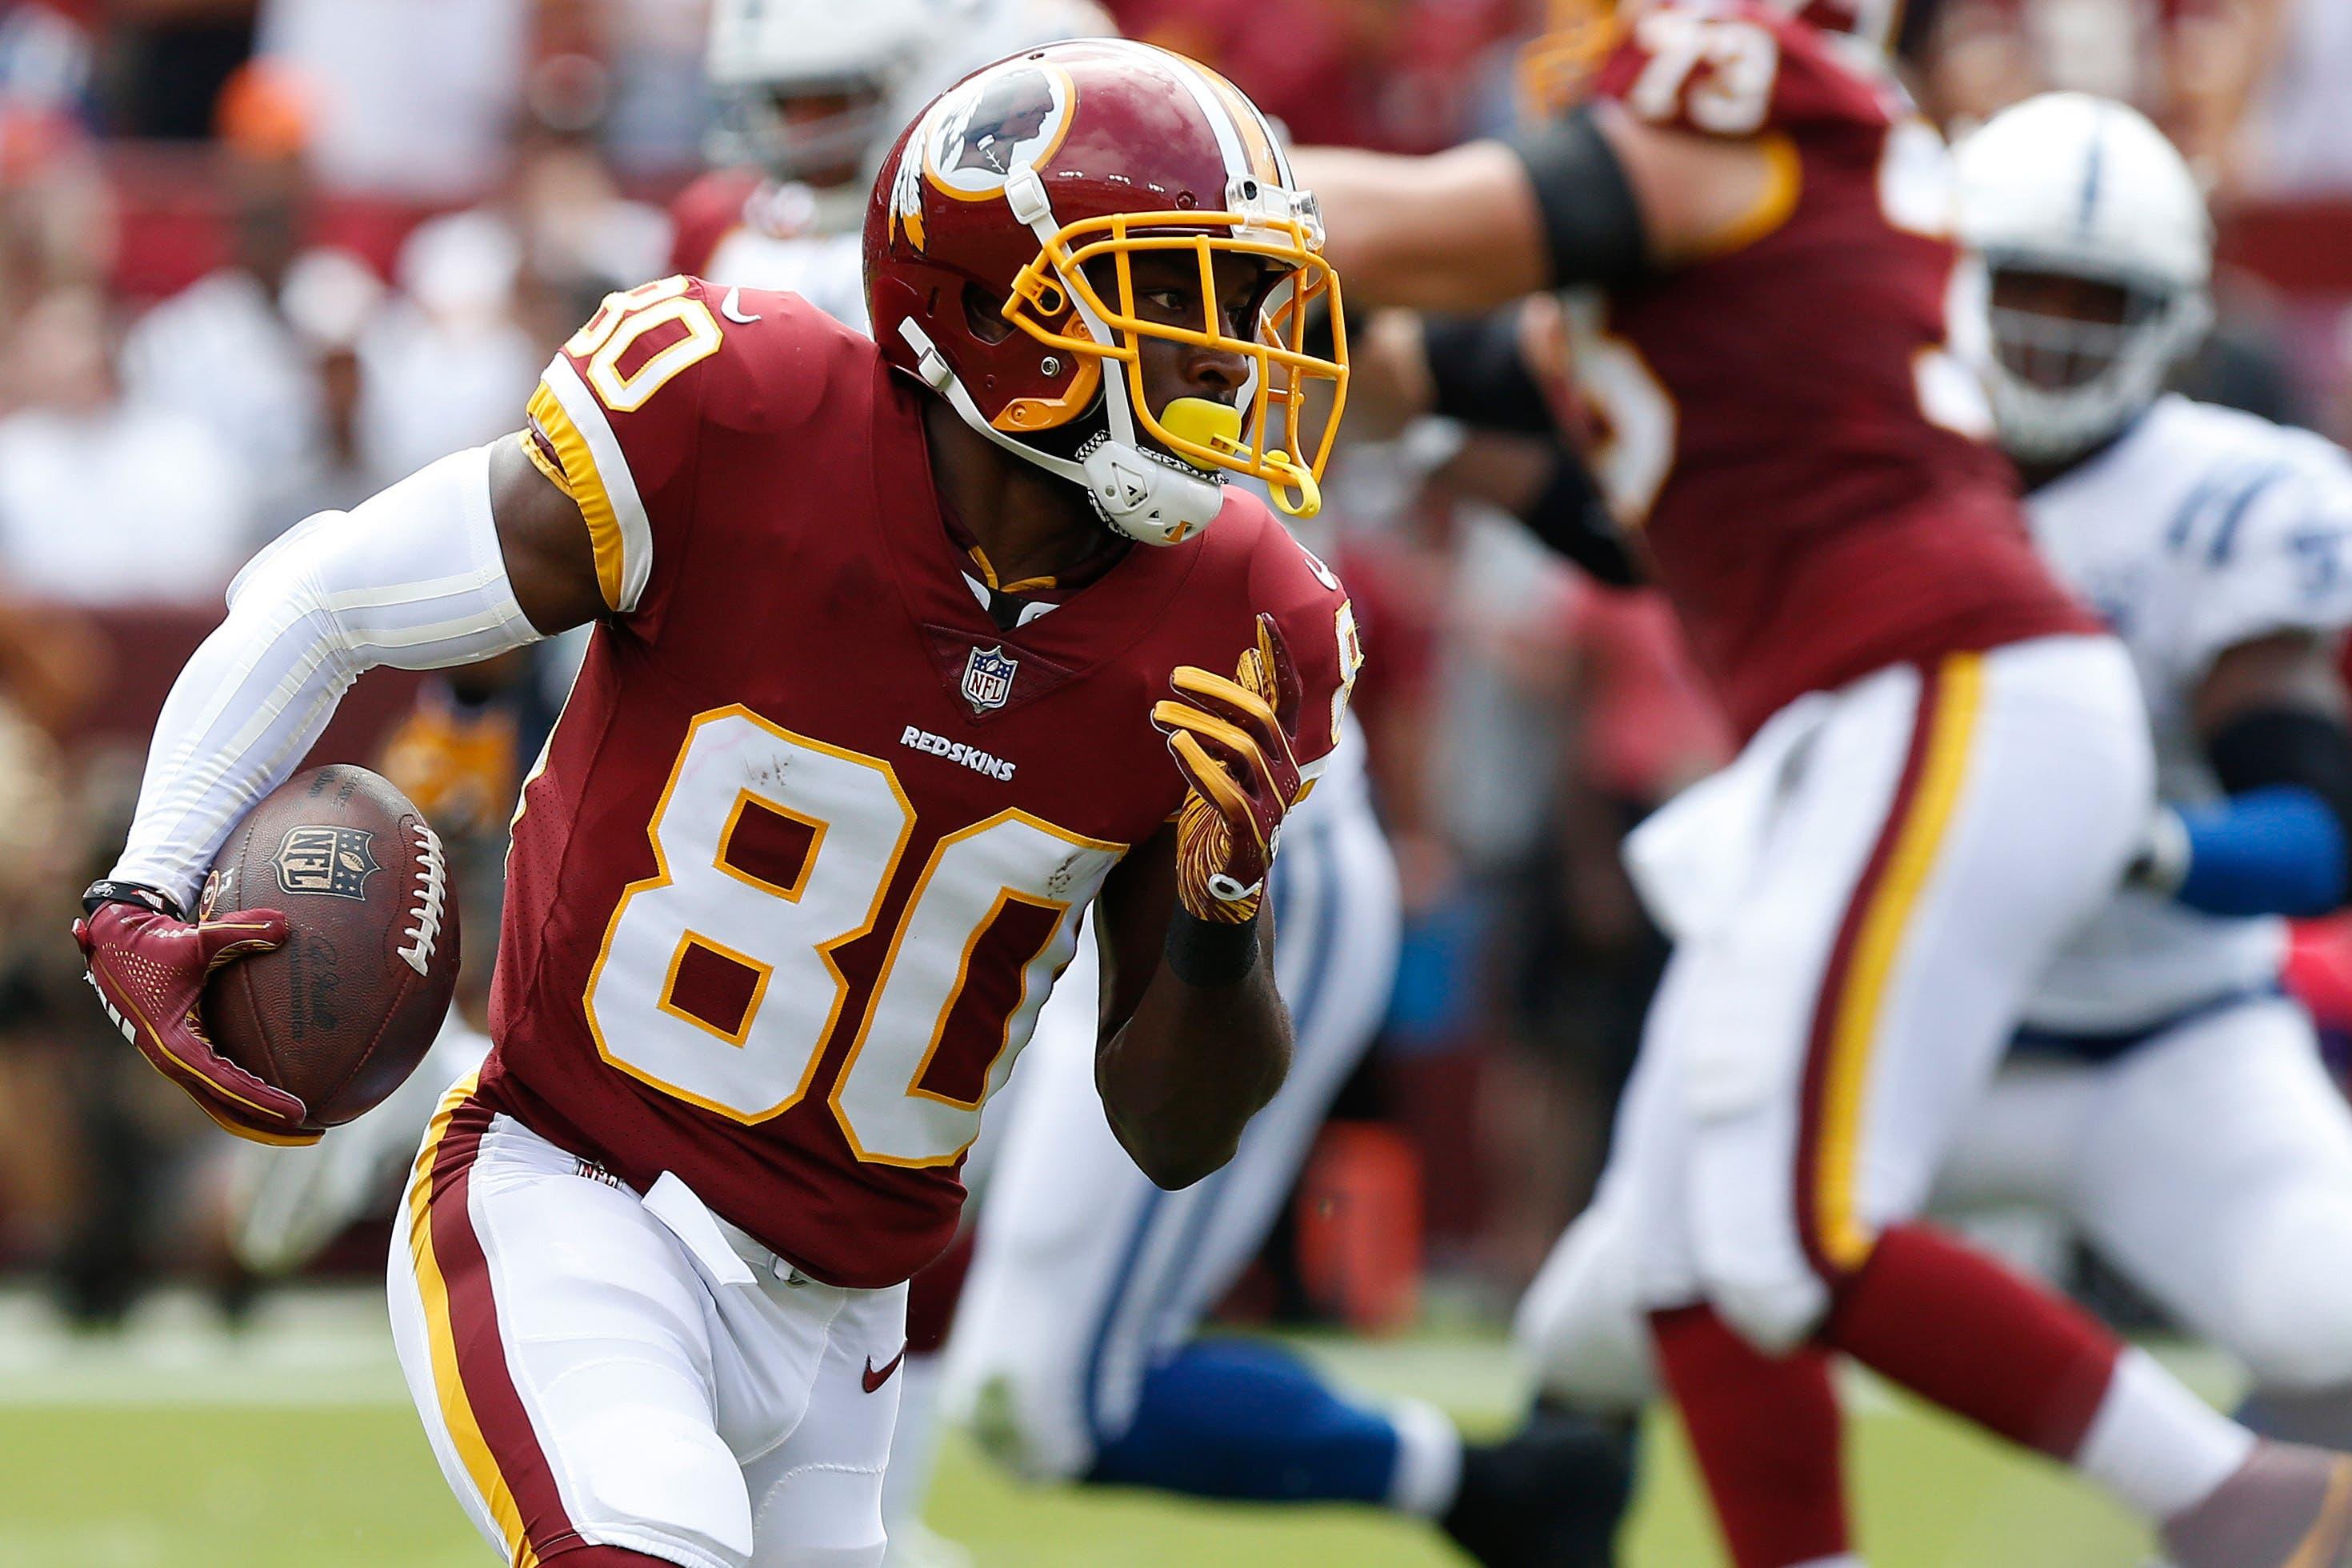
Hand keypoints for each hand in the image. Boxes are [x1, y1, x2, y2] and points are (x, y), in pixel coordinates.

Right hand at [73, 893, 317, 1144]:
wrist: (113, 946)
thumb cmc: (153, 944)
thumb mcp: (197, 939)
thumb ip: (240, 932)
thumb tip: (285, 925)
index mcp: (175, 1045)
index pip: (227, 1084)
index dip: (264, 1101)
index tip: (301, 1112)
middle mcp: (174, 1062)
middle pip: (226, 1110)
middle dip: (267, 1126)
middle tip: (315, 1133)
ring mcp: (176, 1062)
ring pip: (220, 1104)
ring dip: (257, 1118)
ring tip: (305, 1126)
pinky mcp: (181, 1054)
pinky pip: (216, 1086)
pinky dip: (245, 1097)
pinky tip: (277, 1094)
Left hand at [1152, 614, 1305, 922]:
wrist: (1217, 887)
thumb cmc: (1218, 815)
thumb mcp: (1228, 758)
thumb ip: (1238, 716)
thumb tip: (1249, 659)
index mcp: (1280, 752)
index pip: (1289, 696)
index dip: (1280, 657)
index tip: (1262, 618)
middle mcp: (1284, 775)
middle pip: (1260, 717)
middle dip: (1216, 691)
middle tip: (1174, 676)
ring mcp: (1270, 808)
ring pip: (1241, 749)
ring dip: (1196, 725)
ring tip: (1158, 714)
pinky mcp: (1249, 839)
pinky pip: (1230, 795)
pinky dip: (1202, 767)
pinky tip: (1175, 748)